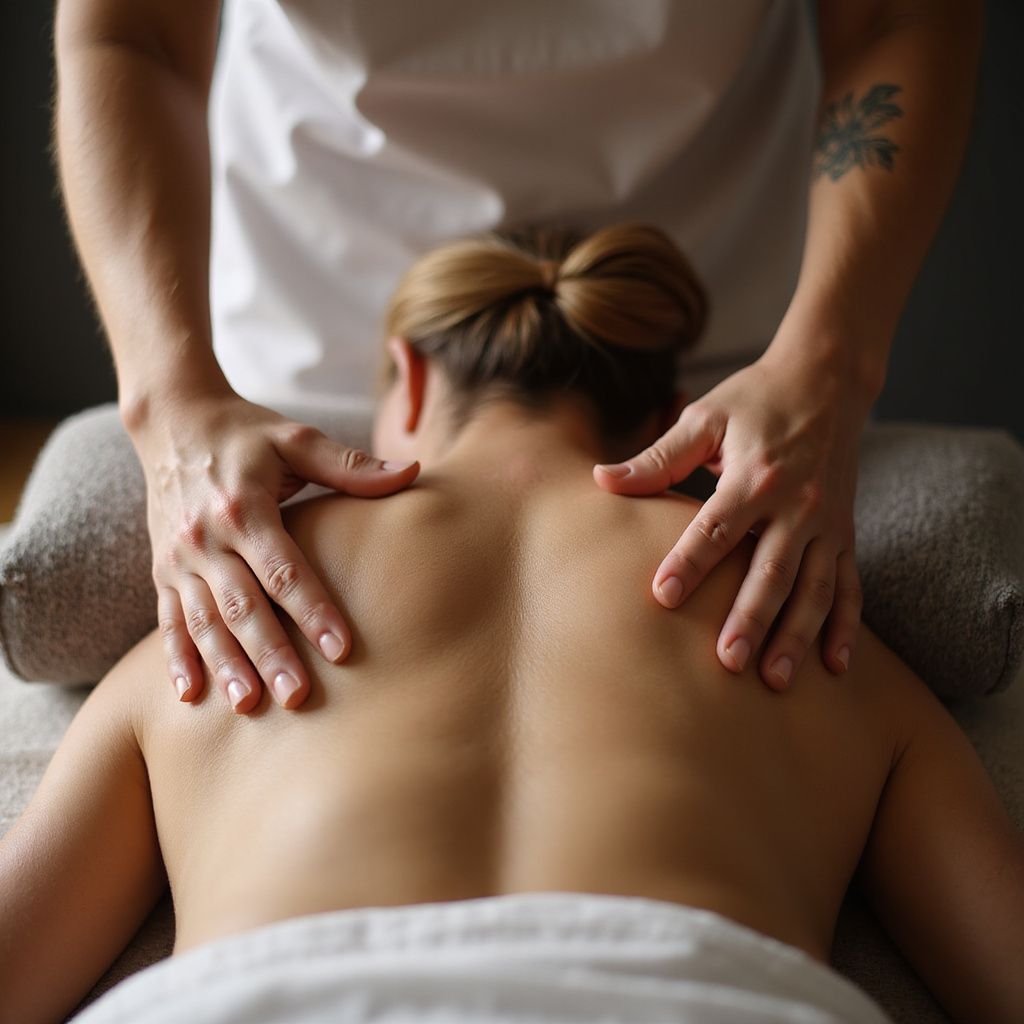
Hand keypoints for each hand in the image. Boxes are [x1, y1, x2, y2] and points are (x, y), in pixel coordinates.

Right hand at [129, 389, 418, 711]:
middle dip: (270, 653)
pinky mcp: (162, 570)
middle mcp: (206, 537)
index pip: (284, 569)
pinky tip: (190, 694)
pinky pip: (168, 618)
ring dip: (225, 664)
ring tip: (249, 704)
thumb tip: (410, 473)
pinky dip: (176, 657)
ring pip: (203, 620)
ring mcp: (179, 558)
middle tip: (298, 695)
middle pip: (242, 605)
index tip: (341, 648)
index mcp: (244, 507)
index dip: (313, 609)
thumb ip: (350, 464)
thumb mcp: (296, 437)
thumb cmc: (246, 432)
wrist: (172, 420)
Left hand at [593, 347, 867, 689]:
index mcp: (755, 476)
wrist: (828, 379)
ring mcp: (827, 522)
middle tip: (726, 662)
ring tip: (775, 681)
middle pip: (771, 570)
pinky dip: (844, 625)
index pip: (717, 527)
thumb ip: (657, 457)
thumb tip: (601, 480)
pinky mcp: (846, 533)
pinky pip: (849, 585)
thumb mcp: (704, 418)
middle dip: (750, 618)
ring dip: (796, 636)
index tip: (663, 597)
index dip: (690, 561)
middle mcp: (798, 503)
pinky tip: (835, 666)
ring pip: (813, 588)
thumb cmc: (755, 399)